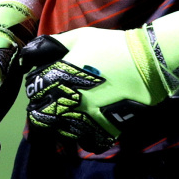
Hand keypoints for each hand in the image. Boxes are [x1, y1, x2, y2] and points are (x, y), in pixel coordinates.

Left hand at [21, 4, 178, 152]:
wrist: (147, 62)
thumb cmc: (111, 46)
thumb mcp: (80, 36)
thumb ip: (53, 44)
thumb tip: (31, 52)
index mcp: (60, 76)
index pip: (33, 89)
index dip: (36, 86)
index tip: (43, 82)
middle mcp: (68, 100)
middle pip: (40, 115)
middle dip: (42, 108)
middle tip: (51, 101)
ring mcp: (86, 118)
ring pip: (59, 131)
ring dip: (59, 123)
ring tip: (67, 113)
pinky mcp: (104, 129)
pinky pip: (84, 141)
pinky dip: (82, 136)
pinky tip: (84, 125)